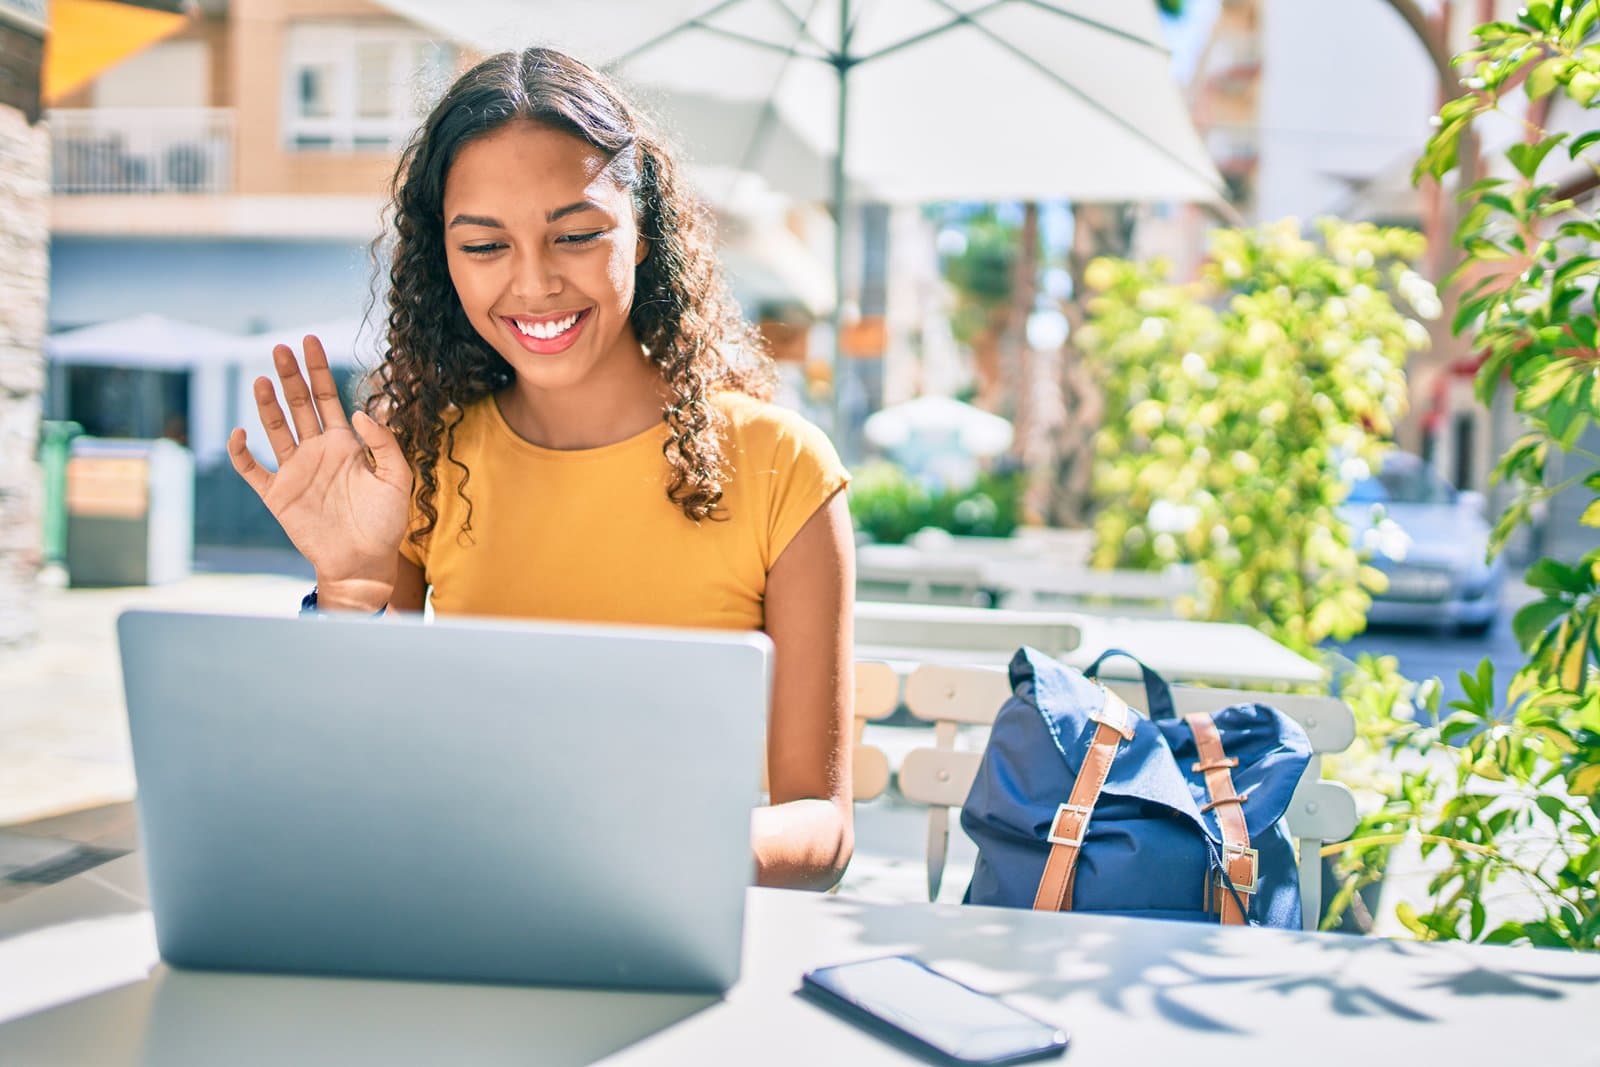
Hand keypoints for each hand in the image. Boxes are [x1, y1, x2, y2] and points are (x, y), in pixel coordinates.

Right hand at [228, 336, 411, 608]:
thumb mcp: (397, 479)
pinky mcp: (277, 495)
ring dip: (268, 404)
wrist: (364, 563)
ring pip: (276, 429)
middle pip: (299, 406)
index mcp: (345, 445)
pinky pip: (253, 470)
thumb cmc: (384, 524)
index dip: (319, 371)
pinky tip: (241, 432)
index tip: (310, 342)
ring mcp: (295, 471)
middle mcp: (317, 452)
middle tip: (281, 348)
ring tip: (263, 378)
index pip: (328, 399)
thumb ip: (383, 444)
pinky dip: (242, 453)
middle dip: (290, 377)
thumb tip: (356, 413)